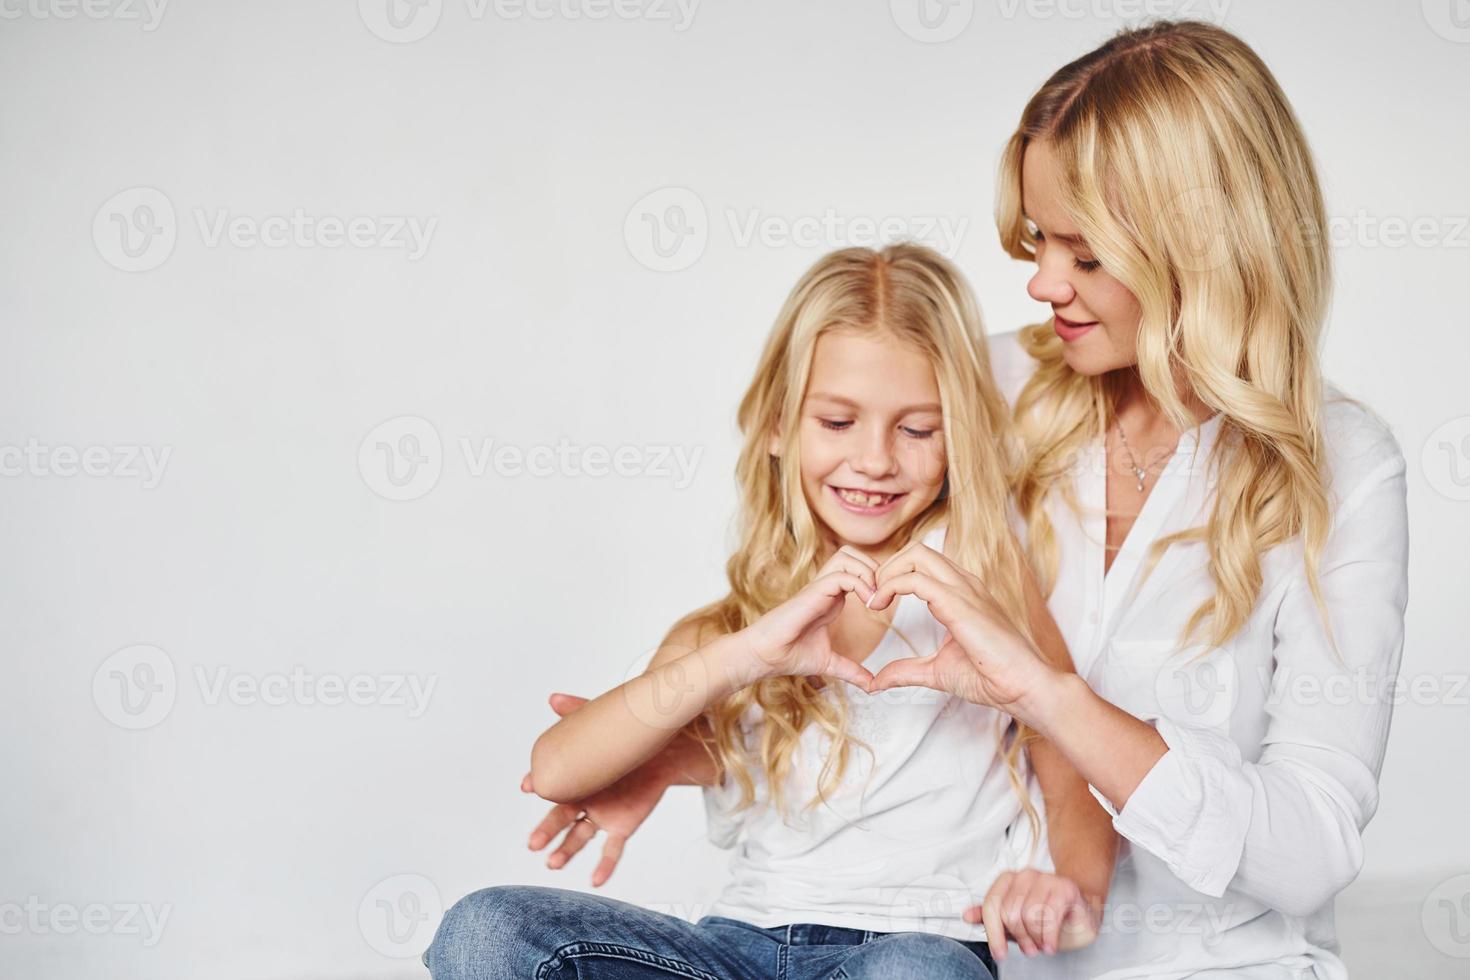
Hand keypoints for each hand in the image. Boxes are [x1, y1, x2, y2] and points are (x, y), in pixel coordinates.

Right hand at [521, 693, 673, 886]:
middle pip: (560, 819)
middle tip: (533, 843)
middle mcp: (584, 800)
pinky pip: (612, 850)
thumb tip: (554, 699)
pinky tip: (595, 880)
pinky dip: (604, 866)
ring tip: (553, 863)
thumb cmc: (630, 737)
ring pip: (579, 838)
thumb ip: (579, 712)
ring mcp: (602, 815)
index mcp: (575, 779)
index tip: (528, 786)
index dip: (539, 786)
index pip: (552, 786)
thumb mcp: (604, 723)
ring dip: (565, 852)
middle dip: (545, 831)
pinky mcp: (623, 826)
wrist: (666, 749)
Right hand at [741, 545, 879, 692]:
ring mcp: (819, 587)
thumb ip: (852, 671)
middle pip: (853, 554)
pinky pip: (842, 575)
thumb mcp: (830, 663)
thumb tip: (871, 685)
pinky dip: (861, 584)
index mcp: (832, 598)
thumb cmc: (789, 655)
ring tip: (876, 598)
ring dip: (868, 571)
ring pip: (847, 555)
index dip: (876, 580)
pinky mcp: (812, 592)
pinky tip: (868, 604)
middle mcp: (826, 588)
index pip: (857, 570)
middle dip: (875, 568)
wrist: (765, 657)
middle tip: (883, 595)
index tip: (885, 605)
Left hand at [865, 542, 1056, 715]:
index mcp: (962, 594)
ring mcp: (964, 590)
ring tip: (874, 601)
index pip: (922, 563)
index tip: (877, 603)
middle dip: (887, 567)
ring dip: (887, 573)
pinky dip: (890, 586)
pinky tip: (880, 606)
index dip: (894, 576)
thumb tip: (877, 681)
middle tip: (872, 598)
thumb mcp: (938, 671)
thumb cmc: (993, 678)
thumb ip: (906, 671)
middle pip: (917, 550)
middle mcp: (964, 584)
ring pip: (916, 555)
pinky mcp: (960, 604)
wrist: (1024, 687)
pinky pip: (916, 579)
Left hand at [966, 869, 1099, 958]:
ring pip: (1029, 915)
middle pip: (1010, 913)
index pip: (991, 906)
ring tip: (1041, 944)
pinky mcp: (1066, 888)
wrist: (1081, 913)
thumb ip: (992, 916)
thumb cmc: (1048, 916)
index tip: (1000, 953)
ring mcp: (1047, 878)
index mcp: (1009, 879)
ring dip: (1036, 938)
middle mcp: (1026, 875)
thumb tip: (967, 916)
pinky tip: (1051, 945)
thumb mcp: (1016, 920)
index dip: (993, 933)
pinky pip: (1050, 917)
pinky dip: (1049, 937)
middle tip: (1029, 948)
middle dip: (1019, 937)